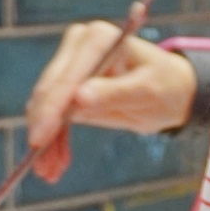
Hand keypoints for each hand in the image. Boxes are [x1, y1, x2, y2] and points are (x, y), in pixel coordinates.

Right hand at [26, 23, 196, 181]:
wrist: (170, 89)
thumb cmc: (164, 85)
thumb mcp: (147, 91)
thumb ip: (115, 92)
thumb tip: (79, 97)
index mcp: (99, 39)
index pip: (67, 76)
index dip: (51, 108)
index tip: (39, 139)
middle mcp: (79, 45)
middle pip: (49, 90)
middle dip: (44, 131)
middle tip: (42, 168)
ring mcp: (70, 63)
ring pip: (45, 105)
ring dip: (46, 141)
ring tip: (48, 172)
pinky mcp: (68, 85)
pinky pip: (53, 115)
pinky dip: (53, 140)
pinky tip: (56, 162)